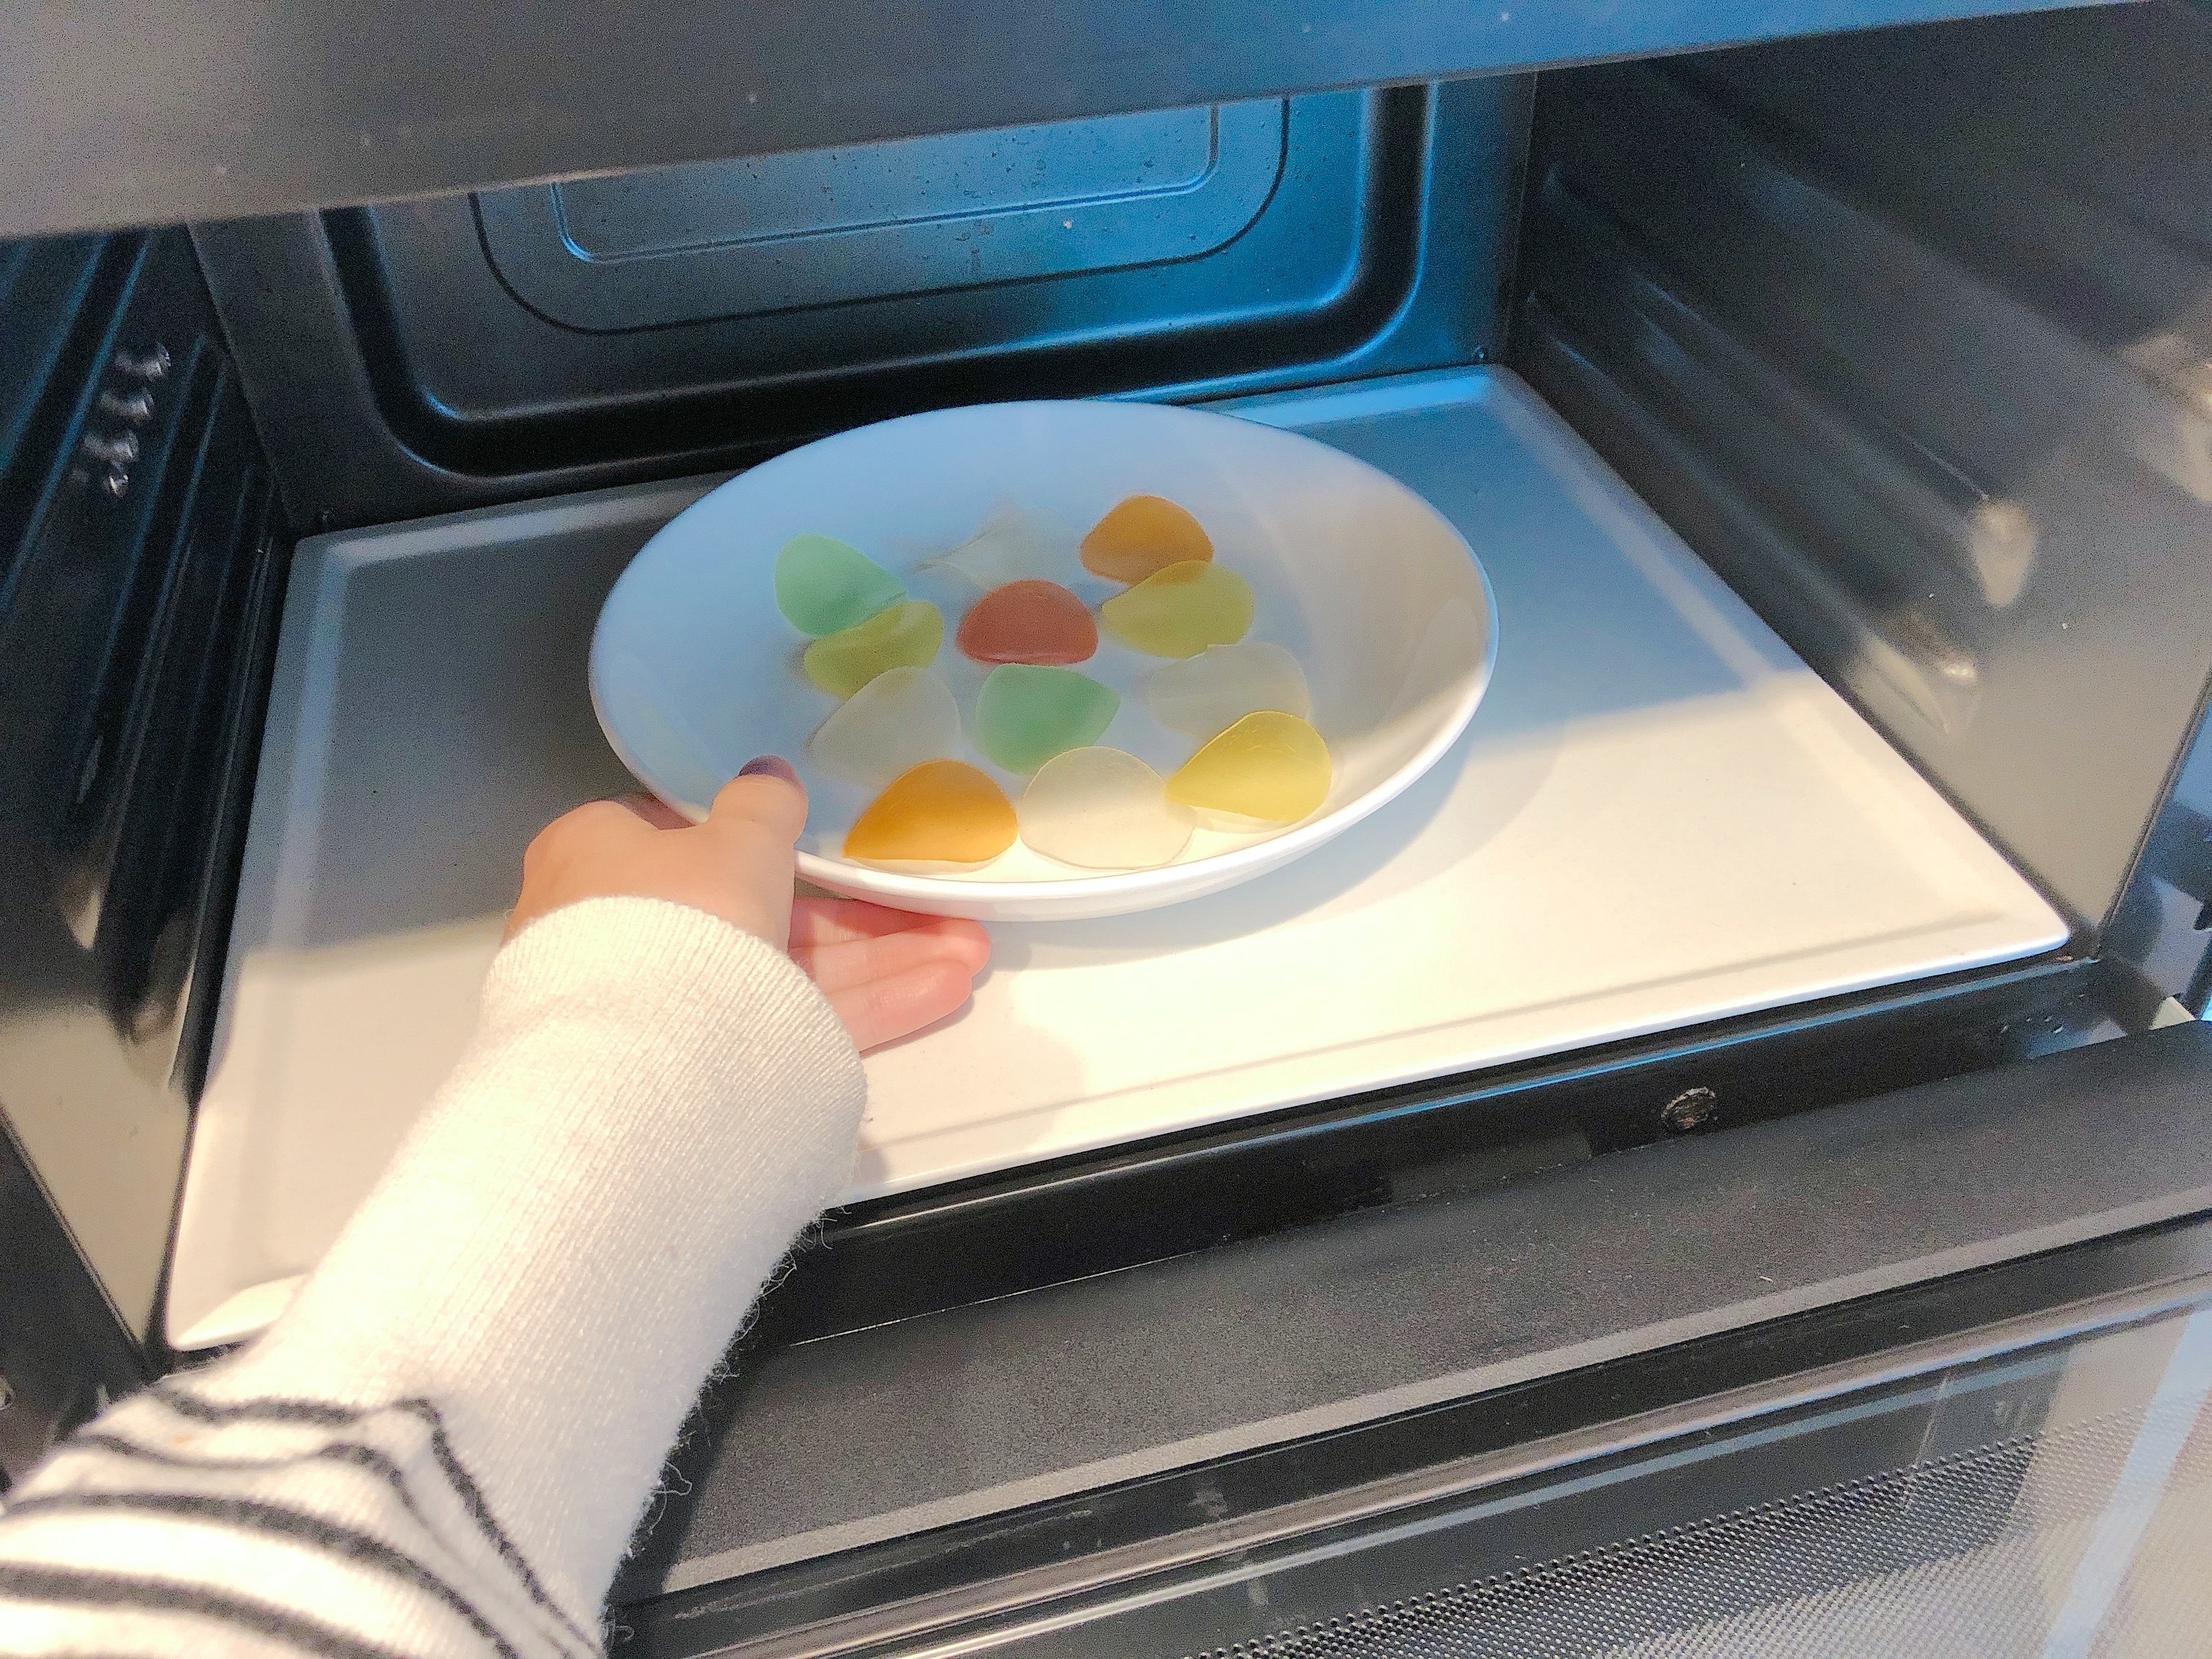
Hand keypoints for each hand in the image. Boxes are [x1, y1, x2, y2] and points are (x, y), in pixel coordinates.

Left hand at [509, 760, 988, 1050]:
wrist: (645, 1055)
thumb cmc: (678, 913)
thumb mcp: (736, 840)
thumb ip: (762, 803)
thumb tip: (767, 770)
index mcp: (600, 853)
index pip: (681, 834)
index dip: (756, 838)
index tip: (822, 846)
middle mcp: (621, 927)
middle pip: (754, 910)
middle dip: (859, 918)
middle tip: (934, 917)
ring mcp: (660, 1001)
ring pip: (782, 972)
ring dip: (876, 963)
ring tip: (964, 957)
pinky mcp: (699, 1060)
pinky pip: (783, 1021)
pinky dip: (854, 1007)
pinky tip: (934, 994)